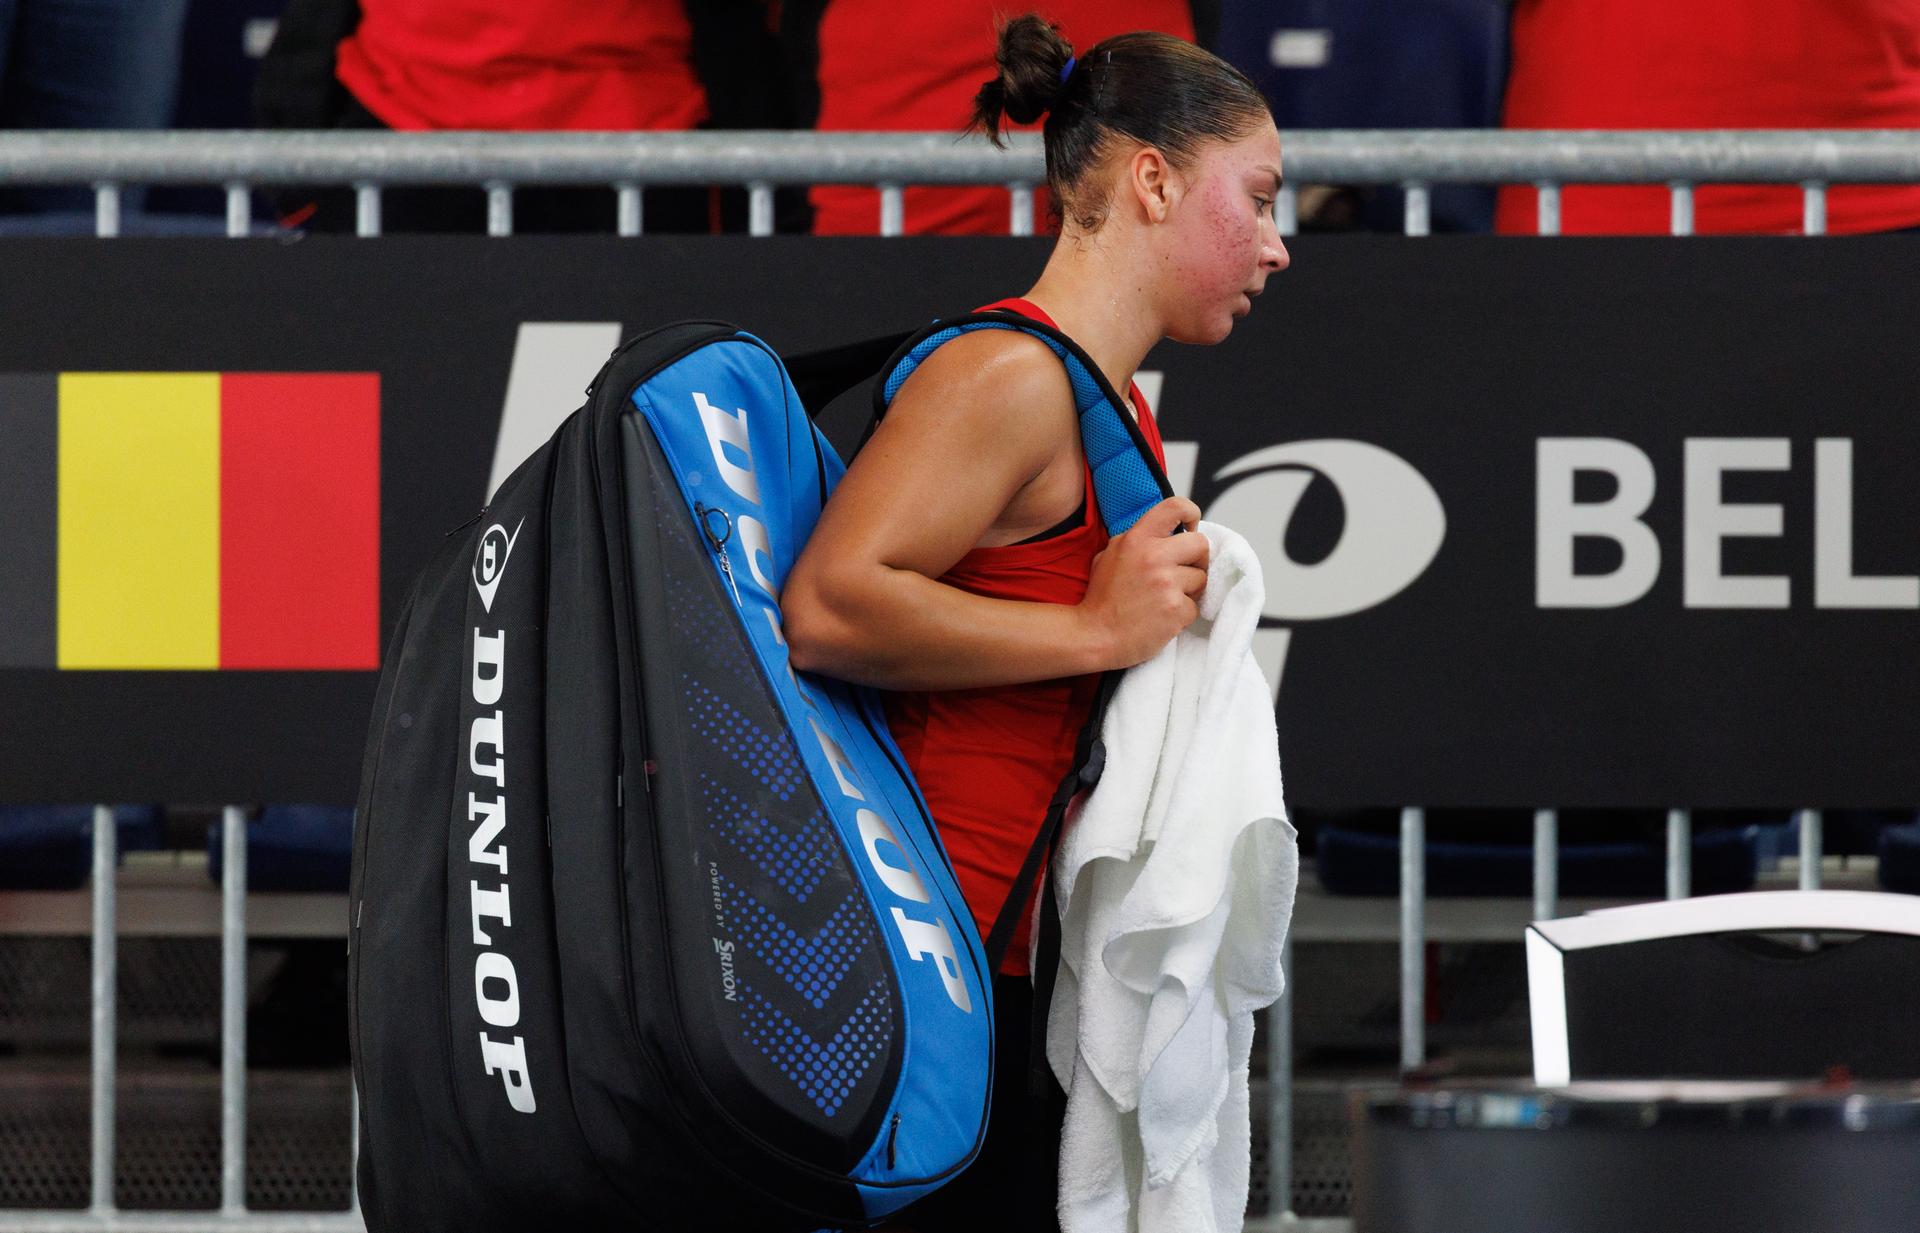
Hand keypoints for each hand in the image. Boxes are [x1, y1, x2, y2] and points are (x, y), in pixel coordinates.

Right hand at [1079, 497, 1208, 668]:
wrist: (1094, 636)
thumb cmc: (1102, 599)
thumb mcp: (1110, 555)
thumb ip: (1138, 541)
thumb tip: (1168, 535)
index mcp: (1136, 539)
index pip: (1175, 507)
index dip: (1191, 513)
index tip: (1191, 528)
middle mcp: (1154, 556)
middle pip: (1201, 544)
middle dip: (1197, 560)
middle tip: (1183, 573)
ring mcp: (1166, 583)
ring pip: (1201, 578)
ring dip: (1189, 591)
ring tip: (1165, 600)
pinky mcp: (1176, 609)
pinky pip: (1195, 607)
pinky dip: (1182, 614)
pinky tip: (1162, 618)